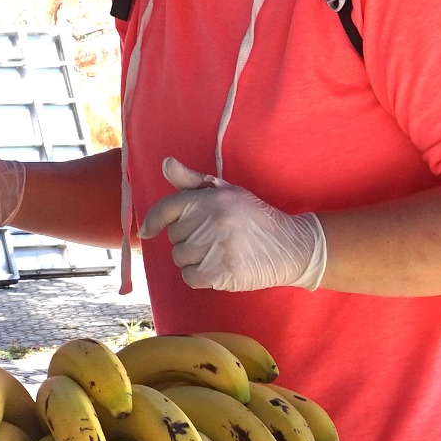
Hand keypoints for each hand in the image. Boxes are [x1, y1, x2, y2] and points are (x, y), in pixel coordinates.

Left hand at [137, 156, 328, 291]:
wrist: (292, 246)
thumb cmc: (254, 218)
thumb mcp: (228, 192)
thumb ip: (193, 181)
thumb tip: (166, 163)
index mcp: (213, 198)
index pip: (168, 208)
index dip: (153, 221)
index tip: (147, 231)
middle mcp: (213, 220)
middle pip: (174, 236)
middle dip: (188, 239)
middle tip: (213, 238)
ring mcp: (217, 247)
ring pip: (179, 257)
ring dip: (193, 259)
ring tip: (217, 252)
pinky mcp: (222, 272)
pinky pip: (189, 277)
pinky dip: (198, 276)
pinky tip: (217, 268)